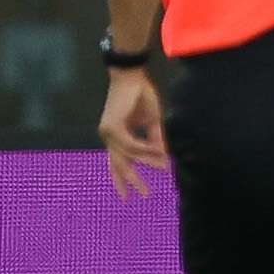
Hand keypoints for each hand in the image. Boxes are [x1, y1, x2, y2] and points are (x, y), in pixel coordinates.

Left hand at [99, 66, 168, 197]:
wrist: (132, 75)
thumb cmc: (140, 95)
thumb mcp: (151, 121)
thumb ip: (154, 139)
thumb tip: (163, 157)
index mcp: (115, 137)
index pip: (116, 163)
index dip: (120, 180)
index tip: (126, 198)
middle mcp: (109, 137)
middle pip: (119, 165)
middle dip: (132, 181)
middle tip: (144, 195)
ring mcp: (108, 132)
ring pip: (129, 155)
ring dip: (148, 161)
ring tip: (164, 167)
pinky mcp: (113, 126)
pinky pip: (131, 145)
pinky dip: (145, 150)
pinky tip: (158, 152)